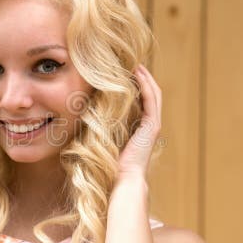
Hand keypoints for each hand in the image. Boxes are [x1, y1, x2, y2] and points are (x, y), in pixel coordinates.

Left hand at [117, 64, 161, 178]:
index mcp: (143, 128)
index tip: (128, 73)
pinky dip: (145, 86)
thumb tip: (88, 115)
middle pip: (152, 95)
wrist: (124, 178)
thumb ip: (106, 127)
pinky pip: (151, 100)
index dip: (139, 86)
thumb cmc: (112, 163)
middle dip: (144, 78)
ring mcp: (154, 125)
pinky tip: (138, 75)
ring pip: (154, 94)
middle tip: (134, 64)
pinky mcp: (152, 126)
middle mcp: (151, 125)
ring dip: (146, 78)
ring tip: (137, 65)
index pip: (145, 101)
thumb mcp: (108, 139)